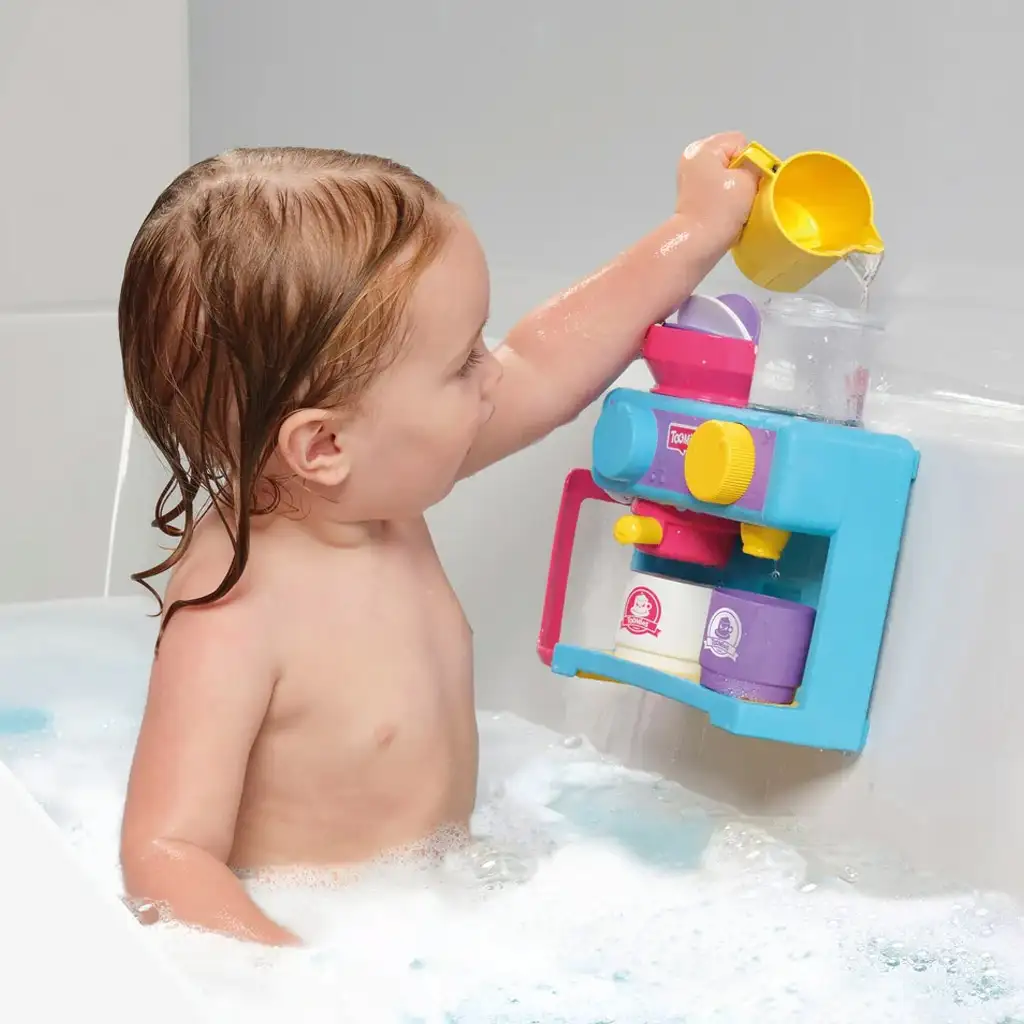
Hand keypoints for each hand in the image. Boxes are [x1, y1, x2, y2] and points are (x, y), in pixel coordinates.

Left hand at [674, 132, 759, 247]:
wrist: (696, 244)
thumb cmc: (719, 211)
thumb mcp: (748, 181)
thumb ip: (757, 166)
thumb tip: (757, 166)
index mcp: (703, 149)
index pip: (740, 142)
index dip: (751, 160)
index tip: (749, 182)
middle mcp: (693, 159)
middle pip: (733, 158)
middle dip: (743, 174)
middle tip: (743, 195)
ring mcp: (691, 179)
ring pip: (727, 176)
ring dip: (736, 189)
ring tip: (735, 205)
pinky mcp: (694, 196)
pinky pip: (718, 189)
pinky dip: (726, 198)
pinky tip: (727, 211)